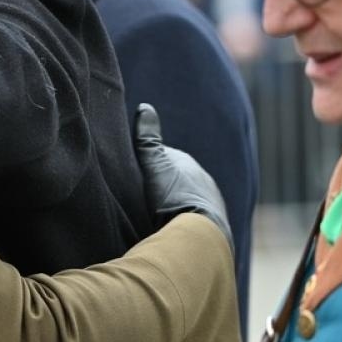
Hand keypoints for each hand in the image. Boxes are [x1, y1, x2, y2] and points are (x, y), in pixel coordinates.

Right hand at [134, 103, 229, 238]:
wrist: (200, 234)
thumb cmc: (175, 197)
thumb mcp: (155, 165)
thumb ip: (148, 140)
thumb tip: (145, 107)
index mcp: (190, 165)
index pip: (166, 158)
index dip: (147, 163)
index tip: (131, 170)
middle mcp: (204, 183)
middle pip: (176, 180)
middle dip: (161, 184)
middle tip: (139, 194)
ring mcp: (209, 206)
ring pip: (184, 200)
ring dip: (172, 205)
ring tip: (152, 215)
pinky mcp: (211, 228)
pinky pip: (191, 220)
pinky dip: (180, 221)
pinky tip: (168, 229)